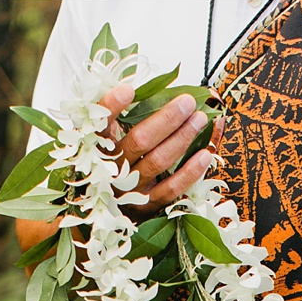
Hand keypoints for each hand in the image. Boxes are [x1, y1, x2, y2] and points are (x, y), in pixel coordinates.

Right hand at [100, 82, 223, 217]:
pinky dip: (189, 173)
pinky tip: (204, 155)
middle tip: (187, 102)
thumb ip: (117, 117)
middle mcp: (112, 170)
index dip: (111, 107)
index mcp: (97, 148)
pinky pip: (169, 189)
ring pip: (158, 162)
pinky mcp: (146, 206)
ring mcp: (129, 190)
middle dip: (167, 119)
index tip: (128, 90)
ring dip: (182, 139)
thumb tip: (146, 90)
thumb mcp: (105, 140)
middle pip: (140, 141)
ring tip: (200, 120)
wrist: (106, 210)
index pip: (99, 124)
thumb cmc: (111, 165)